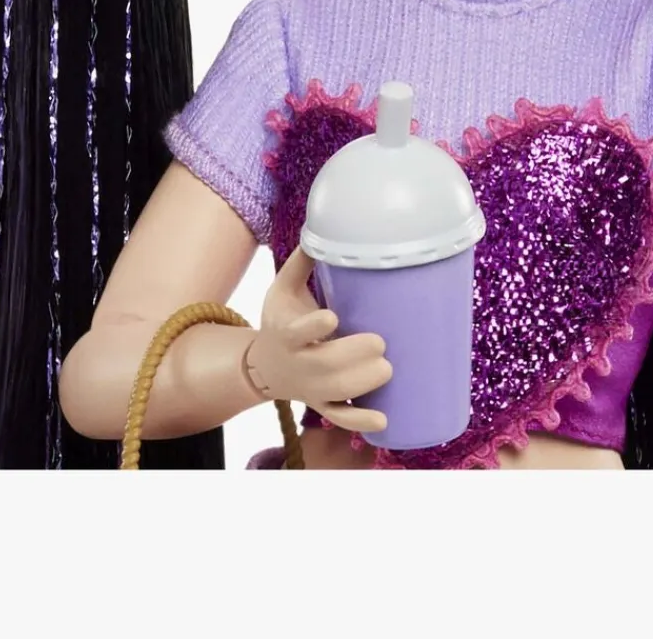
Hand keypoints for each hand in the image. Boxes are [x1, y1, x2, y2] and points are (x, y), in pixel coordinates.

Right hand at [244, 245, 391, 432]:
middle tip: (380, 342)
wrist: (265, 366)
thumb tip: (318, 230)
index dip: (312, 327)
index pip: (296, 332)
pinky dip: (359, 421)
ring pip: (335, 393)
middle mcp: (298, 362)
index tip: (332, 316)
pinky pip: (340, 417)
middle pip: (323, 364)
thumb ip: (300, 264)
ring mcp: (310, 387)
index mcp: (287, 332)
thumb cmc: (280, 320)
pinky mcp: (321, 404)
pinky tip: (383, 421)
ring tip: (387, 369)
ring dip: (362, 384)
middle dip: (352, 356)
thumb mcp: (281, 290)